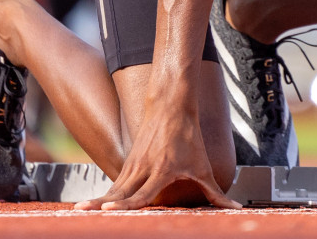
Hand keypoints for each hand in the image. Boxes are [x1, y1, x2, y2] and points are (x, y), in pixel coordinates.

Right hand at [78, 95, 237, 210]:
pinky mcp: (129, 162)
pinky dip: (106, 194)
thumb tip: (235, 209)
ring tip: (81, 209)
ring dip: (98, 199)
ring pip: (113, 187)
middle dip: (101, 204)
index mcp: (160, 171)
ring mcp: (133, 164)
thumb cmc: (189, 137)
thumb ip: (216, 194)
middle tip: (82, 211)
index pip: (140, 194)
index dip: (125, 204)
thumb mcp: (204, 167)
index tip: (109, 209)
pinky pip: (116, 182)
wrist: (172, 105)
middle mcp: (142, 168)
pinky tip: (96, 204)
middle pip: (119, 192)